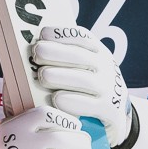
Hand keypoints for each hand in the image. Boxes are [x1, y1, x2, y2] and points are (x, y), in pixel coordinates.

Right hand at [0, 106, 93, 148]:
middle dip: (81, 143)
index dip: (67, 120)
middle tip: (86, 147)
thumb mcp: (14, 129)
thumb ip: (37, 124)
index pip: (46, 115)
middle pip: (61, 138)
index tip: (76, 127)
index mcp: (16, 126)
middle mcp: (21, 143)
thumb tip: (74, 129)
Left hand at [31, 26, 131, 147]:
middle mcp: (105, 67)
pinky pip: (89, 105)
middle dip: (56, 52)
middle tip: (37, 53)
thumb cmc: (90, 87)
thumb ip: (64, 58)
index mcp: (98, 52)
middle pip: (80, 56)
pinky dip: (72, 101)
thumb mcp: (85, 67)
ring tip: (44, 76)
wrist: (117, 114)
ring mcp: (108, 88)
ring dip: (62, 76)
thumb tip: (30, 50)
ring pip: (84, 80)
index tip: (43, 34)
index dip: (62, 33)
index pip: (82, 37)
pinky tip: (57, 99)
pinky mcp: (108, 109)